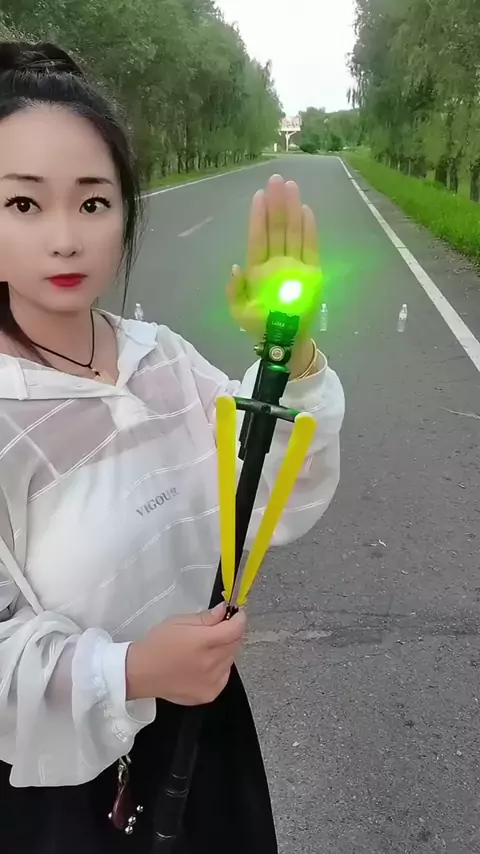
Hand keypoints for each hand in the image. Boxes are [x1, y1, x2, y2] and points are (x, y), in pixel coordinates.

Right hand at [125, 603, 245, 705]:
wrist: (140, 673)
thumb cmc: (157, 644)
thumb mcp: (179, 622)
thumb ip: (206, 617)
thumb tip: (224, 611)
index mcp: (202, 642)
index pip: (235, 630)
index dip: (239, 618)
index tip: (237, 613)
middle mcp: (210, 664)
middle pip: (235, 644)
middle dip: (231, 633)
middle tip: (219, 627)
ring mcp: (212, 682)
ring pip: (231, 659)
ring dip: (225, 650)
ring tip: (207, 648)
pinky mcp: (210, 694)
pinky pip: (224, 675)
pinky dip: (220, 667)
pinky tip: (204, 664)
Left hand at [227, 174, 321, 346]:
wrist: (284, 343)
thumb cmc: (260, 326)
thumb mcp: (239, 311)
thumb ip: (235, 290)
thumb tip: (235, 267)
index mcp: (258, 269)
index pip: (257, 239)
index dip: (257, 218)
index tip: (258, 196)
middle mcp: (276, 262)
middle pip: (276, 229)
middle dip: (276, 205)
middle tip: (276, 179)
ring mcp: (294, 266)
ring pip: (293, 233)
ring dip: (292, 210)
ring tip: (291, 187)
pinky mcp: (311, 273)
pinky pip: (310, 248)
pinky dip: (309, 231)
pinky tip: (306, 211)